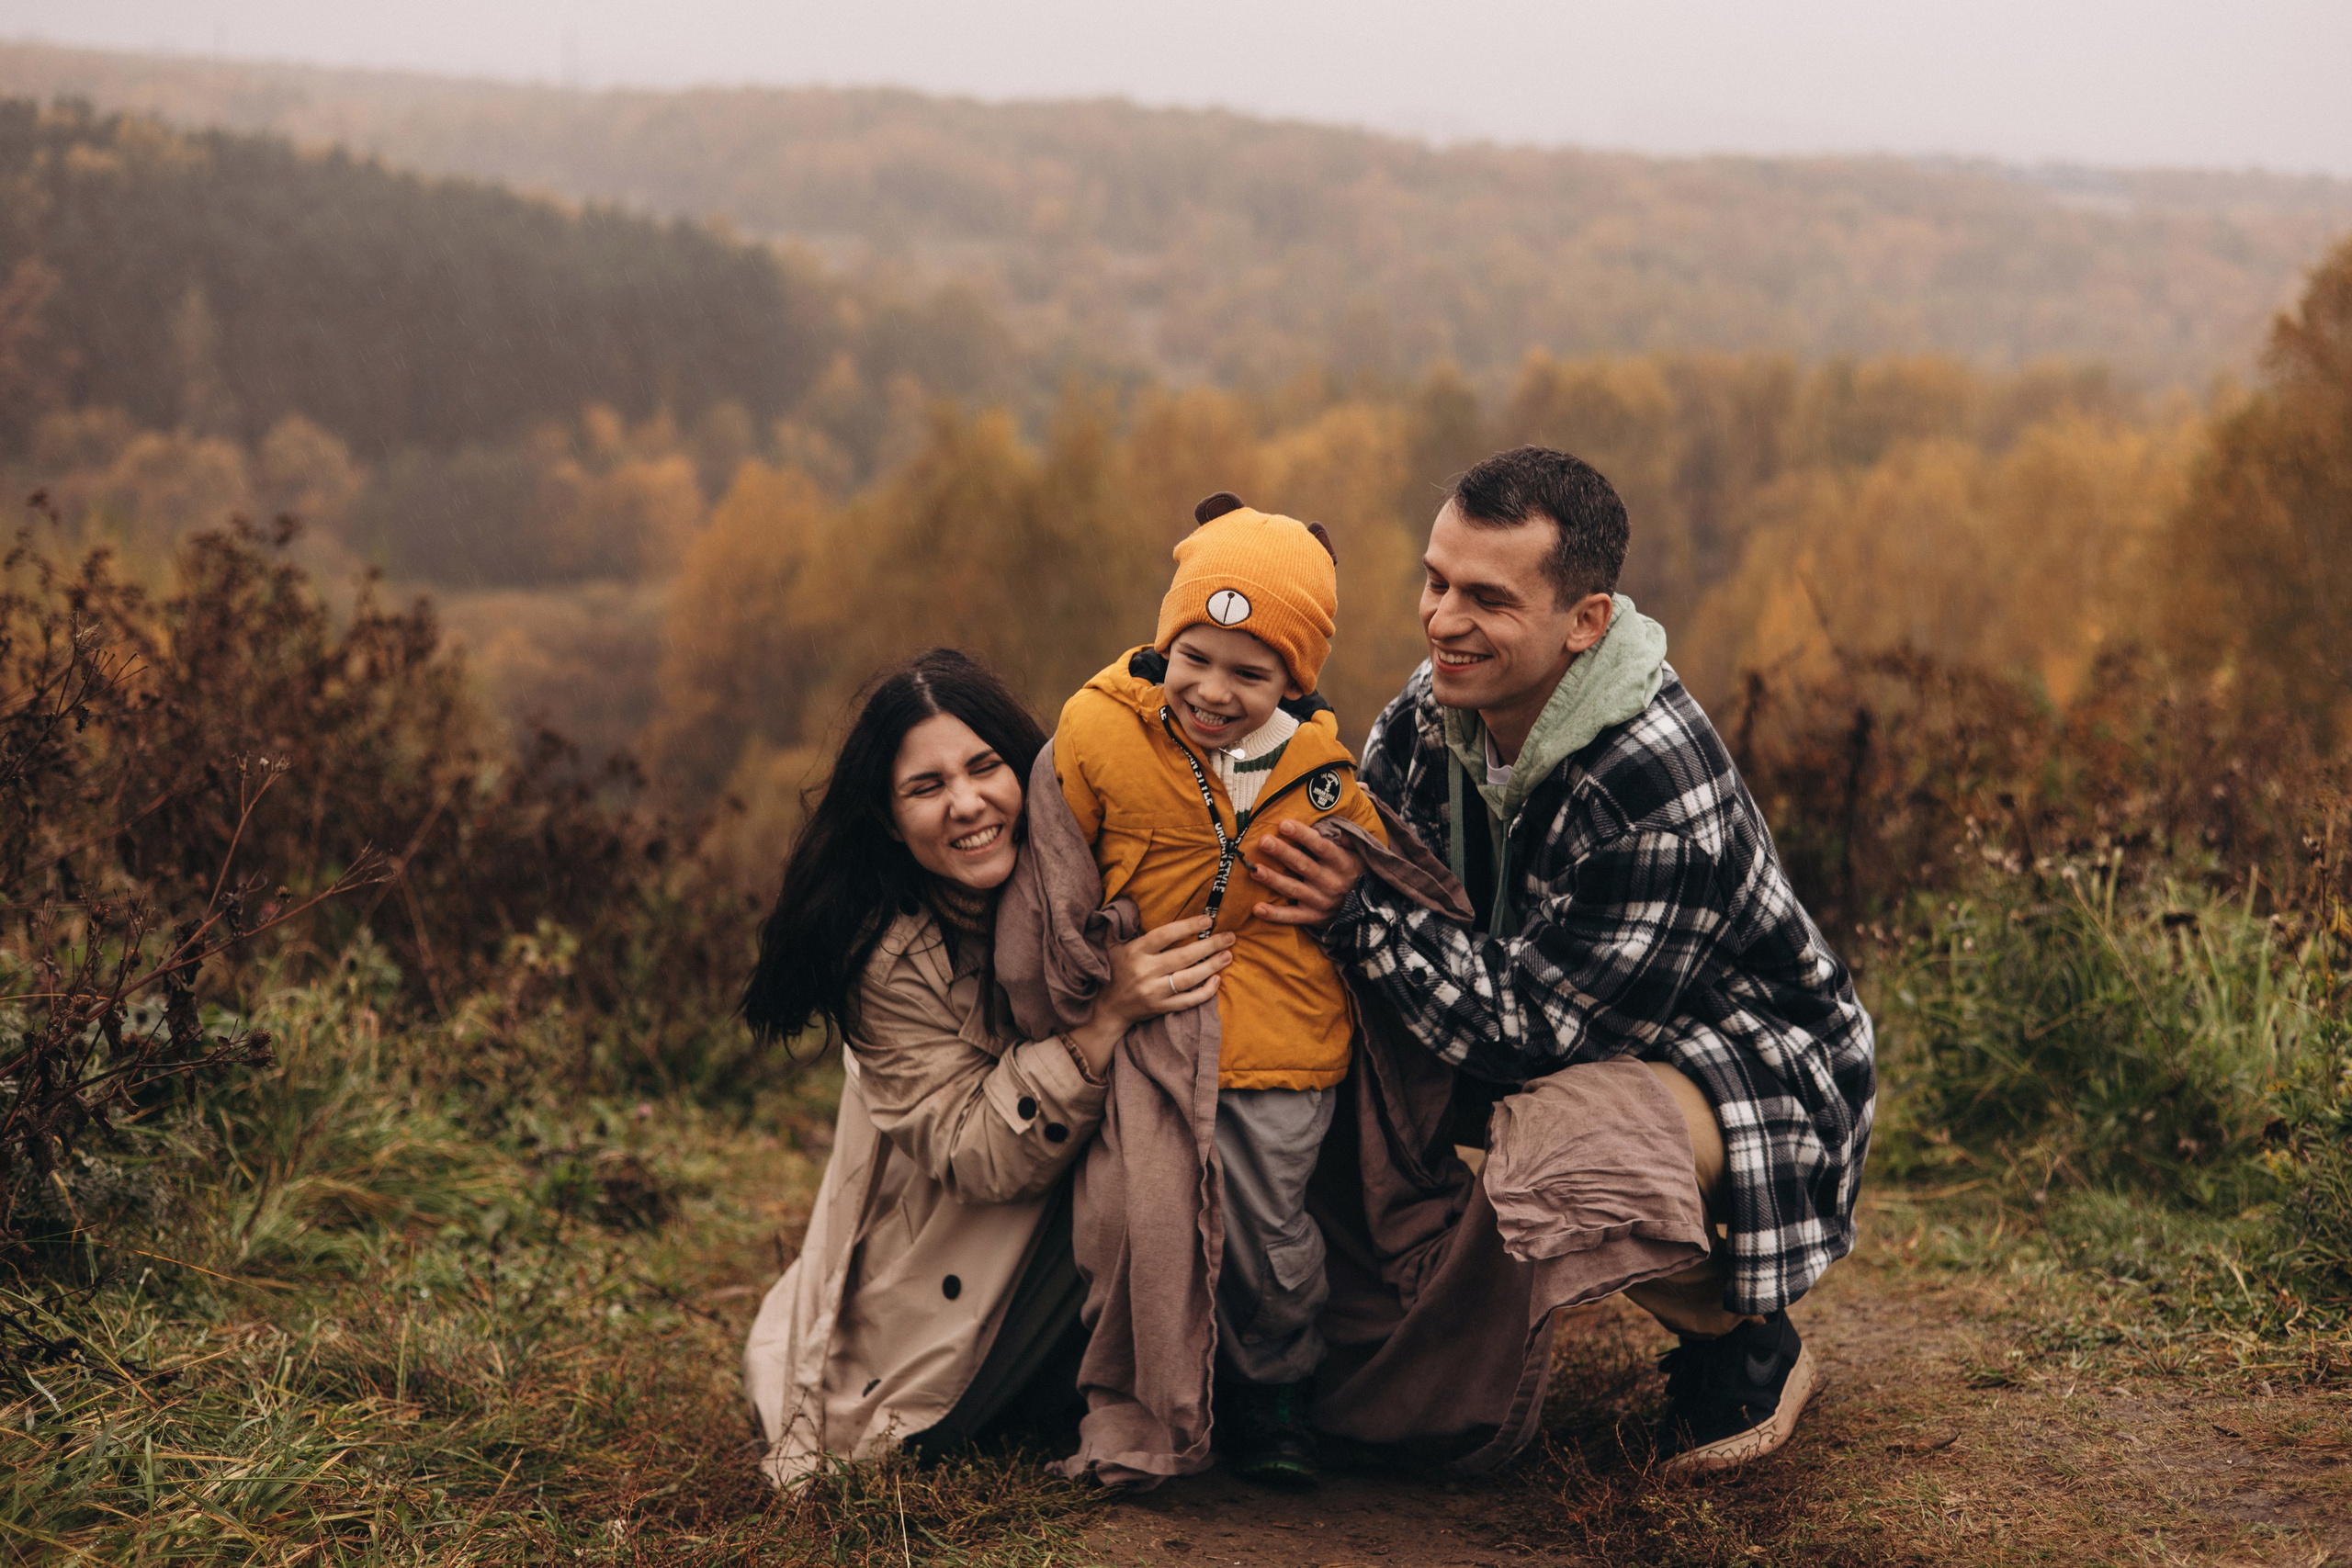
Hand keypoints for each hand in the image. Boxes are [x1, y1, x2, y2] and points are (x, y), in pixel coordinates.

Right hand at [1066, 916, 1235, 1073]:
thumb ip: (1118, 924)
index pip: (1165, 935)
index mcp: (1135, 952)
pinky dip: (1205, 992)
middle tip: (1230, 937)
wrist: (1108, 1009)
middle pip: (1183, 956)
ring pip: (1189, 978)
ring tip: (1228, 955)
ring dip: (1212, 966)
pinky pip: (1188, 1001)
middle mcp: (1146, 971)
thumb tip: (1125, 899)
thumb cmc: (1114, 970)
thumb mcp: (1110, 945)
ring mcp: (1154, 992)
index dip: (1188, 926)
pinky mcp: (1161, 1008)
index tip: (1208, 920)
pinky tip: (1217, 980)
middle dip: (1210, 945)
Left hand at [1248, 818, 1363, 926]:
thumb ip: (1346, 838)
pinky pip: (1291, 916)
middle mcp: (1331, 882)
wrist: (1362, 906)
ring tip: (1254, 870)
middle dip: (1282, 852)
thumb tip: (1335, 824)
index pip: (1321, 847)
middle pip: (1303, 865)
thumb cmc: (1349, 870)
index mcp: (1341, 863)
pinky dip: (1274, 914)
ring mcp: (1320, 901)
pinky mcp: (1312, 917)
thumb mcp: (1355, 853)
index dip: (1302, 835)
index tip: (1283, 824)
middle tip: (1263, 841)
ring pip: (1293, 889)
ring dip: (1273, 879)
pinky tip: (1257, 909)